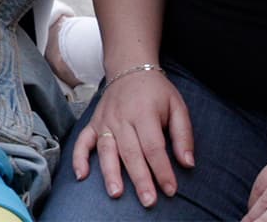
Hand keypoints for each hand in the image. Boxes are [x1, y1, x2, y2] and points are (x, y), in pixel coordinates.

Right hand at [69, 69, 195, 207]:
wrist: (129, 66)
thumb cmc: (156, 91)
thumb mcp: (177, 106)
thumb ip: (183, 135)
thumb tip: (187, 163)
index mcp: (144, 113)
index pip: (154, 147)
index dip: (162, 170)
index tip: (170, 190)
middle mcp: (122, 118)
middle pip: (131, 152)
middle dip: (140, 178)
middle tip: (148, 201)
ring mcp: (105, 120)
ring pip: (106, 150)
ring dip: (110, 173)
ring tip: (116, 193)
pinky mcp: (93, 123)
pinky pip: (83, 141)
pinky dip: (79, 158)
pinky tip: (82, 175)